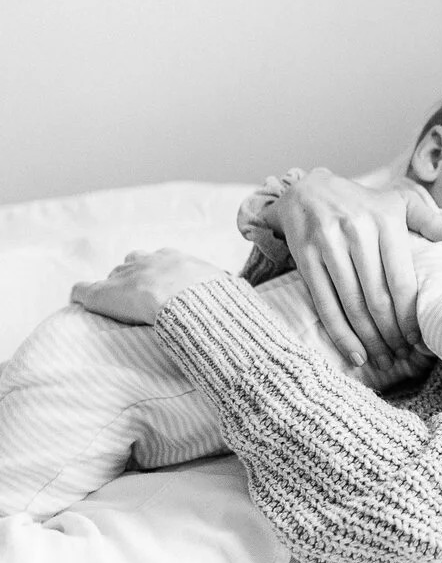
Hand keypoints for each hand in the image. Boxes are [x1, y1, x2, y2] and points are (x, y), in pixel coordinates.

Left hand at [71, 249, 228, 324]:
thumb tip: (238, 288)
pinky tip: (82, 302)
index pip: (162, 260)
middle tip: (143, 294)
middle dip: (137, 274)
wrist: (189, 304)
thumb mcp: (225, 286)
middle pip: (135, 261)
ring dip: (115, 286)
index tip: (167, 288)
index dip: (162, 275)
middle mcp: (146, 261)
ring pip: (113, 276)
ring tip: (117, 301)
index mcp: (174, 258)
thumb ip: (227, 285)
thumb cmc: (210, 299)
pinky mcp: (100, 293)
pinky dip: (82, 295)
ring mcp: (123, 276)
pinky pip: (82, 290)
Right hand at [271, 169, 441, 367]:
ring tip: (383, 361)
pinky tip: (355, 354)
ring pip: (352, 305)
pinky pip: (325, 304)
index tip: (419, 338)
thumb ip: (431, 221)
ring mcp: (328, 246)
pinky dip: (340, 334)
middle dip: (392, 333)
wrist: (307, 191)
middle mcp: (357, 233)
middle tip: (403, 356)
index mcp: (385, 221)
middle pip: (377, 297)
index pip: (401, 280)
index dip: (410, 314)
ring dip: (369, 339)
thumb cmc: (364, 203)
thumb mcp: (399, 202)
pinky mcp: (305, 258)